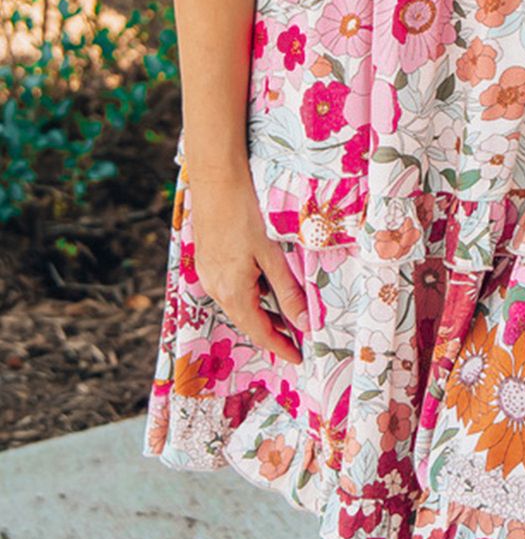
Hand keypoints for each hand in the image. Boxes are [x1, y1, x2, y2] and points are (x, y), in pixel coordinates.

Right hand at [187, 165, 307, 367]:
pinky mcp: (207, 260)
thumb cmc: (245, 213)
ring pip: (238, 303)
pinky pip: (230, 287)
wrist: (215, 179)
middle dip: (272, 331)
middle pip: (247, 320)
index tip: (298, 359)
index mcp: (233, 291)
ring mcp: (208, 274)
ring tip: (286, 313)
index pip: (260, 332)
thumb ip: (288, 290)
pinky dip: (249, 293)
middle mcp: (216, 288)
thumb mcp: (272, 254)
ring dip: (261, 311)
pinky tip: (264, 283)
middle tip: (297, 339)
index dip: (280, 347)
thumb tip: (304, 324)